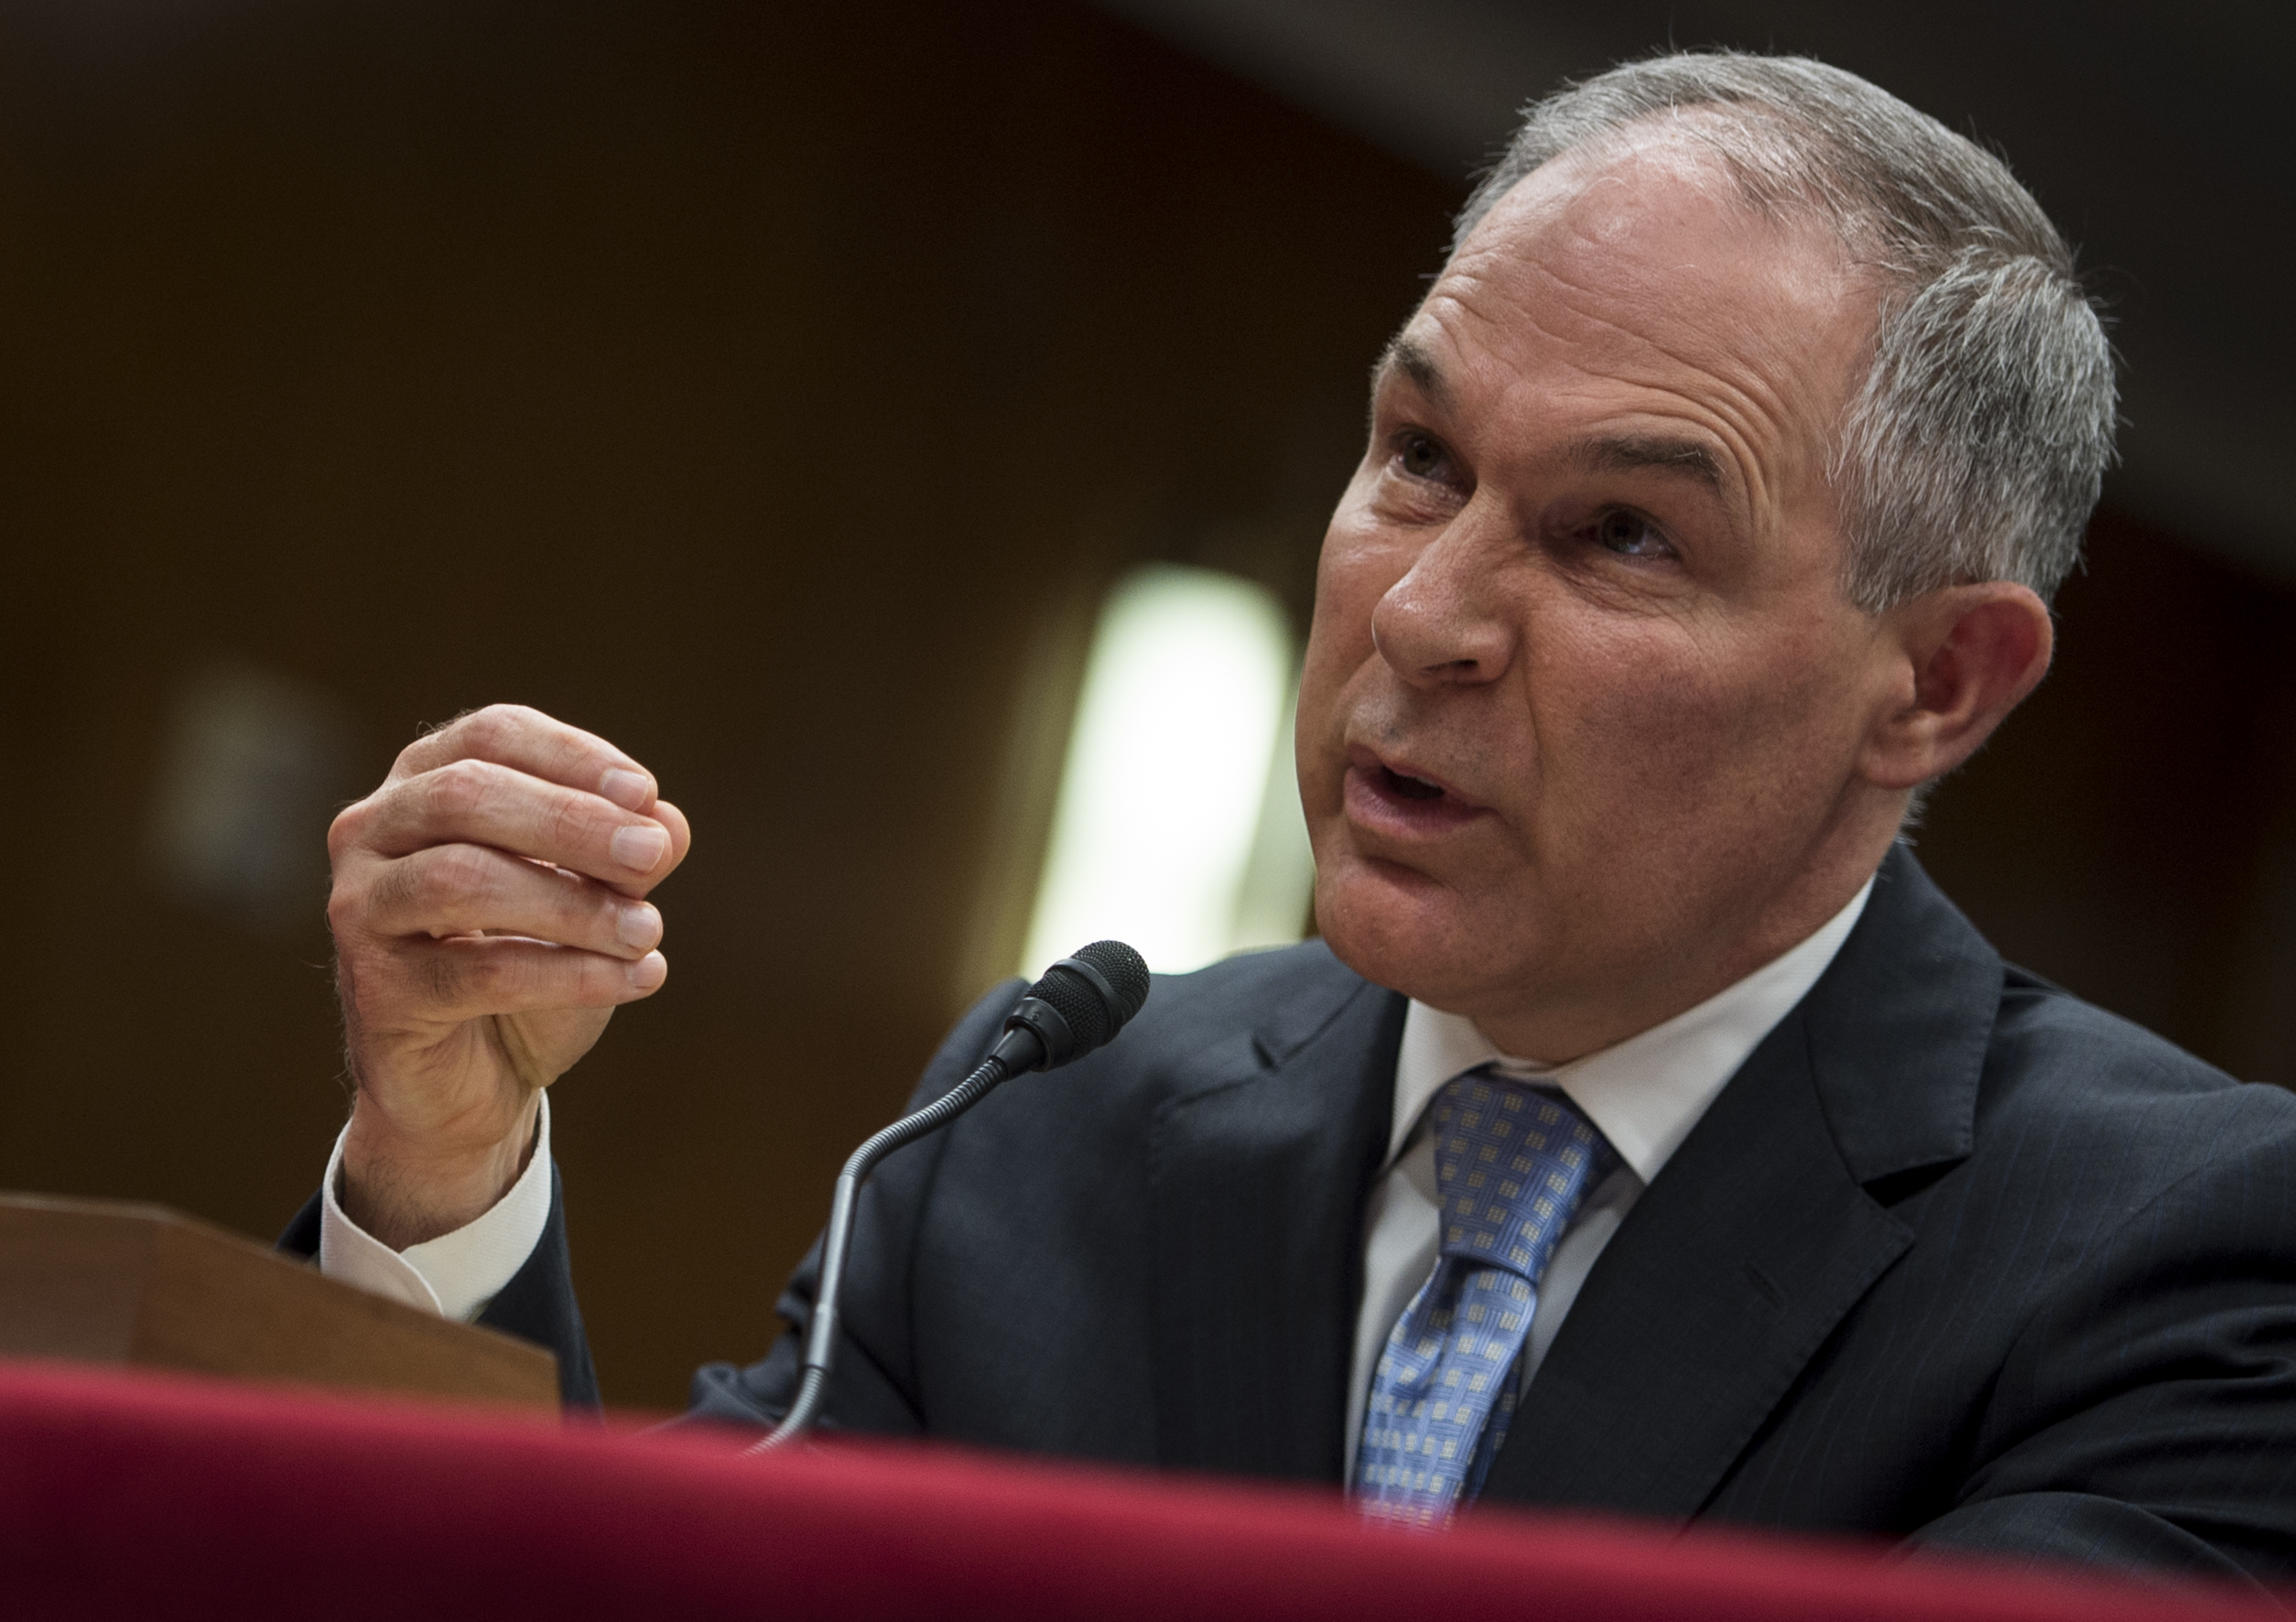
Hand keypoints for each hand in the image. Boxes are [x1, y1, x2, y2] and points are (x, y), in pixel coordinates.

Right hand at [326, 705, 691, 1247]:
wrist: (481, 1078)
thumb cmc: (537, 957)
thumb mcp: (595, 894)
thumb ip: (627, 854)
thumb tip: (665, 826)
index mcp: (425, 781)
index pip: (492, 734)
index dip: (571, 757)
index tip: (645, 793)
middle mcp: (373, 831)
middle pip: (467, 796)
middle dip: (571, 823)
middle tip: (653, 856)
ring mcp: (360, 909)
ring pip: (461, 881)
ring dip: (571, 904)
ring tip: (648, 930)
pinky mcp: (376, 991)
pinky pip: (477, 973)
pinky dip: (568, 973)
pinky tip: (634, 979)